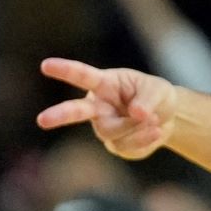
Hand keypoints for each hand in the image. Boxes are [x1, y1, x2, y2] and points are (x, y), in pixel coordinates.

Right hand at [36, 57, 178, 159]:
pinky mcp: (114, 144)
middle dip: (60, 115)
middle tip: (42, 120)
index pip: (83, 76)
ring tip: (154, 119)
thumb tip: (137, 113)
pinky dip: (144, 138)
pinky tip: (155, 131)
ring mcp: (104, 127)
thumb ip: (146, 100)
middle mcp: (98, 106)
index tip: (46, 64)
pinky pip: (126, 145)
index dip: (65, 70)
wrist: (169, 119)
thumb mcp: (157, 90)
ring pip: (112, 131)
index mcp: (105, 84)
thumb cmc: (156, 96)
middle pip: (76, 111)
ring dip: (137, 126)